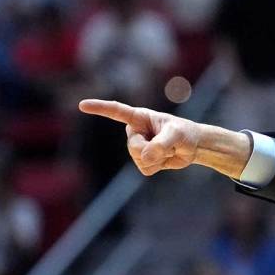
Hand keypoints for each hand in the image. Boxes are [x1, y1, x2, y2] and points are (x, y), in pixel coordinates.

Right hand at [77, 99, 251, 177]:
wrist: (192, 146)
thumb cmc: (184, 133)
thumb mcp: (177, 135)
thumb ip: (161, 144)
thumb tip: (146, 157)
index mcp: (139, 117)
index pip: (116, 111)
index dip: (99, 108)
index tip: (82, 105)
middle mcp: (134, 131)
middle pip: (133, 147)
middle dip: (151, 150)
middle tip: (169, 145)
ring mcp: (137, 147)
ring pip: (139, 160)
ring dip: (158, 159)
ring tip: (168, 149)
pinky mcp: (143, 161)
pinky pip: (146, 169)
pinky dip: (159, 166)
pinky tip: (165, 158)